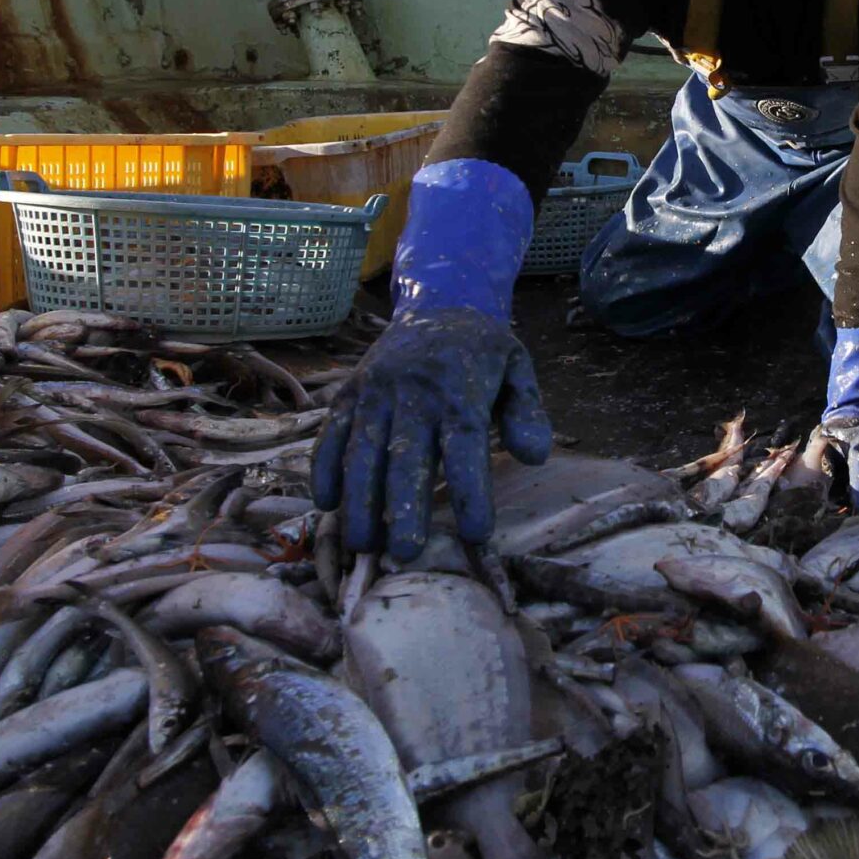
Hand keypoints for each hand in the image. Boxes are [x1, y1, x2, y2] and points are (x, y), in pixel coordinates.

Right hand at [313, 307, 551, 560]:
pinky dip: (323, 467)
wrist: (437, 305)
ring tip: (362, 544)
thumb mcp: (517, 368)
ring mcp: (375, 392)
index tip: (475, 534)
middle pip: (406, 455)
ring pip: (362, 449)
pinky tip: (326, 504)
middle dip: (403, 507)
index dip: (469, 490)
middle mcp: (412, 392)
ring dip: (359, 498)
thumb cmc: (482, 351)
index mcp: (459, 390)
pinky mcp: (348, 393)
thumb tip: (535, 456)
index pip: (465, 446)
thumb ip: (527, 412)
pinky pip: (331, 432)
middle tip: (405, 554)